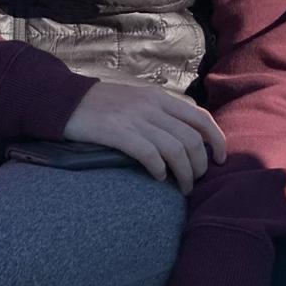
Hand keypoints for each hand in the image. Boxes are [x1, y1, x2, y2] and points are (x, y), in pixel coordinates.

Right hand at [63, 81, 225, 193]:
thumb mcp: (137, 100)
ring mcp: (135, 118)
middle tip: (196, 181)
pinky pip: (150, 154)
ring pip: (176, 149)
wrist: (65, 100)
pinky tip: (158, 178)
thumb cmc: (102, 105)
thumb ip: (161, 112)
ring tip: (182, 187)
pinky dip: (160, 169)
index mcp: (159, 97)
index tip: (220, 159)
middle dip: (200, 165)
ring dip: (184, 173)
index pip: (201, 118)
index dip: (217, 140)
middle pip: (192, 139)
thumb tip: (188, 133)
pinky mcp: (118, 133)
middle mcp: (152, 106)